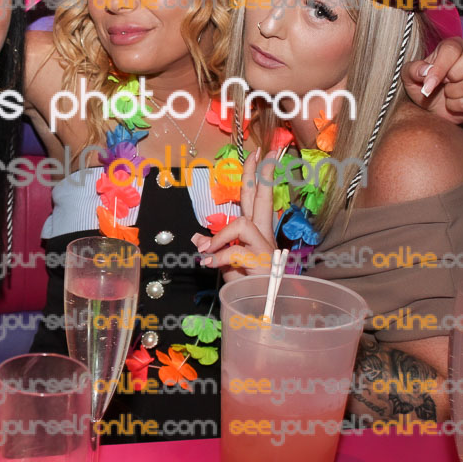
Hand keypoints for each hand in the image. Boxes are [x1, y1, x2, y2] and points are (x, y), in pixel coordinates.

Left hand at [191, 150, 277, 281]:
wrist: (265, 310)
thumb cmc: (248, 287)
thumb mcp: (227, 265)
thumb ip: (215, 248)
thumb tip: (197, 237)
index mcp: (257, 233)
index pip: (256, 199)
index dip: (258, 176)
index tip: (263, 153)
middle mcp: (263, 235)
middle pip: (261, 198)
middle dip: (259, 173)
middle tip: (260, 152)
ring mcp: (264, 248)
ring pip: (240, 224)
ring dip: (220, 237)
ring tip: (208, 253)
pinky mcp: (259, 262)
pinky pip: (234, 252)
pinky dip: (218, 256)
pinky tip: (209, 263)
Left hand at [402, 37, 462, 124]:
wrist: (430, 108)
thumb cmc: (420, 85)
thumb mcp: (409, 76)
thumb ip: (414, 70)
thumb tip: (425, 70)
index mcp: (453, 46)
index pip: (452, 50)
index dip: (440, 68)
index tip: (428, 85)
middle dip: (454, 75)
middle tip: (443, 83)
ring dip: (452, 94)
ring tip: (445, 93)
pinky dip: (456, 106)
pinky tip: (452, 102)